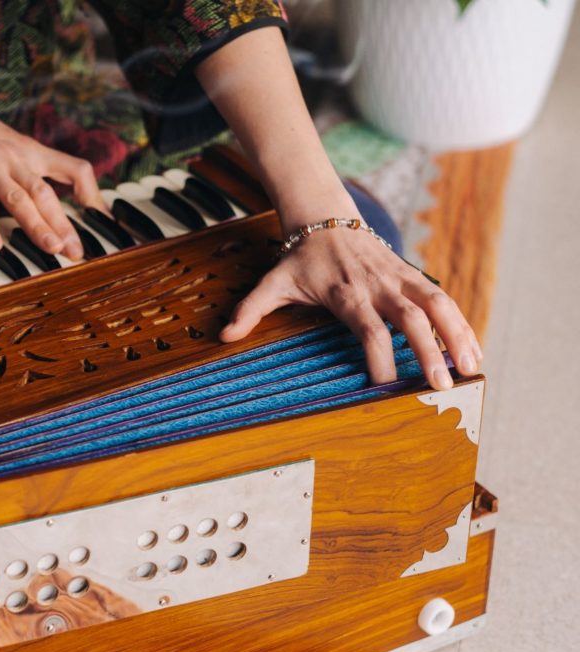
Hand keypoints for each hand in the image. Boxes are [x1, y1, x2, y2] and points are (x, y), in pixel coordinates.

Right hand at [0, 83, 104, 259]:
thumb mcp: (10, 144)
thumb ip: (31, 167)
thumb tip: (52, 194)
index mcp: (30, 152)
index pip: (74, 168)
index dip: (92, 193)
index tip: (101, 218)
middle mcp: (14, 159)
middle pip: (46, 193)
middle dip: (64, 224)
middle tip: (76, 251)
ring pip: (18, 199)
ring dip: (36, 225)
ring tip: (51, 249)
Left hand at [220, 218, 482, 390]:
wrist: (324, 219)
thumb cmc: (299, 260)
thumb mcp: (272, 282)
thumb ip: (251, 310)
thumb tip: (223, 336)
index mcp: (345, 293)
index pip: (368, 329)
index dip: (378, 357)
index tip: (384, 386)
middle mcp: (377, 285)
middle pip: (410, 319)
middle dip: (429, 352)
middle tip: (442, 386)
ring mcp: (398, 278)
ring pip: (437, 304)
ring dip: (457, 335)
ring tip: (473, 369)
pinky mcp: (411, 275)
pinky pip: (442, 297)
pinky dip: (460, 322)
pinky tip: (472, 350)